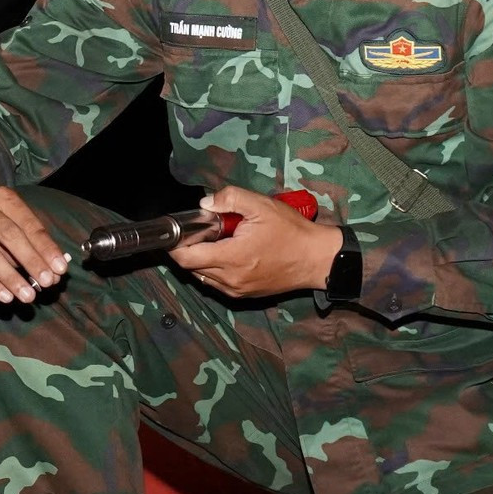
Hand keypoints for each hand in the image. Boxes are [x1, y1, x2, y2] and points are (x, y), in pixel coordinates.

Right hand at [0, 185, 71, 304]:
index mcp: (4, 199)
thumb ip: (36, 246)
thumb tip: (55, 273)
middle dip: (31, 260)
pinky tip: (6, 297)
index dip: (46, 247)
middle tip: (47, 282)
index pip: (29, 224)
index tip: (61, 268)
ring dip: (11, 278)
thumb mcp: (17, 225)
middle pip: (9, 236)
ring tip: (28, 296)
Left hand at [169, 185, 340, 298]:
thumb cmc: (291, 231)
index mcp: (231, 258)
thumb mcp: (262, 206)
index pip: (186, 258)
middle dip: (188, 249)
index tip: (179, 230)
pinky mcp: (244, 295)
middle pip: (191, 268)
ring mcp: (237, 290)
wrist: (317, 259)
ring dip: (201, 261)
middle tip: (201, 231)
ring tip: (215, 242)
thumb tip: (204, 204)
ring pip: (203, 277)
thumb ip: (230, 199)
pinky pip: (217, 284)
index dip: (175, 244)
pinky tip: (226, 254)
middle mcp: (230, 279)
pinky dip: (213, 270)